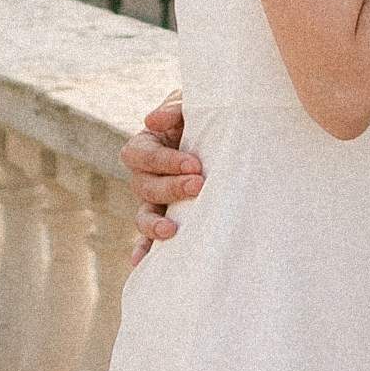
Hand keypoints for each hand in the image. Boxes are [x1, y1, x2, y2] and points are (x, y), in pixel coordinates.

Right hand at [121, 89, 203, 269]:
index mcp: (147, 144)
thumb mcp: (192, 107)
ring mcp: (155, 199)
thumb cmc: (207, 116)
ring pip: (143, 214)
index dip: (164, 161)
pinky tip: (141, 263)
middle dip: (170, 188)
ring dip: (154, 224)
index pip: (142, 154)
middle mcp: (146, 174)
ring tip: (172, 231)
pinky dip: (144, 249)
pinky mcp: (167, 217)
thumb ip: (176, 109)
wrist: (228, 134)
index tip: (194, 164)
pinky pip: (149, 238)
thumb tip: (152, 119)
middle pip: (143, 186)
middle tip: (199, 185)